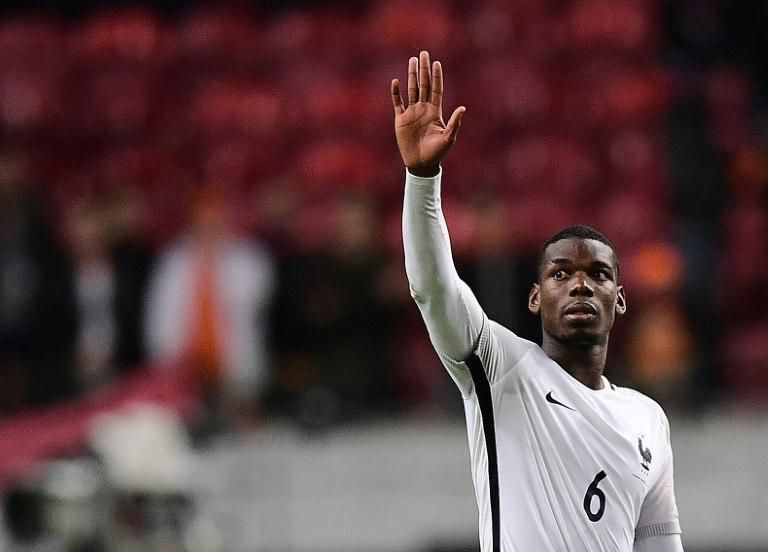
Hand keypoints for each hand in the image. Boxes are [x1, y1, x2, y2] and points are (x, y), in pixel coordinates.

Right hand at [391, 51, 465, 176]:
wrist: (421, 164)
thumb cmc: (437, 153)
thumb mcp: (448, 138)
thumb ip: (454, 123)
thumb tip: (463, 108)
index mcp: (435, 112)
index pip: (436, 89)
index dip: (436, 76)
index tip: (437, 63)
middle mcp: (424, 109)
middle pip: (424, 85)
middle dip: (424, 69)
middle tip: (424, 53)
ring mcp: (412, 113)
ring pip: (412, 89)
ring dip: (412, 75)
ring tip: (412, 61)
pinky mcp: (400, 120)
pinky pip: (397, 103)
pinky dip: (396, 93)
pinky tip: (396, 81)